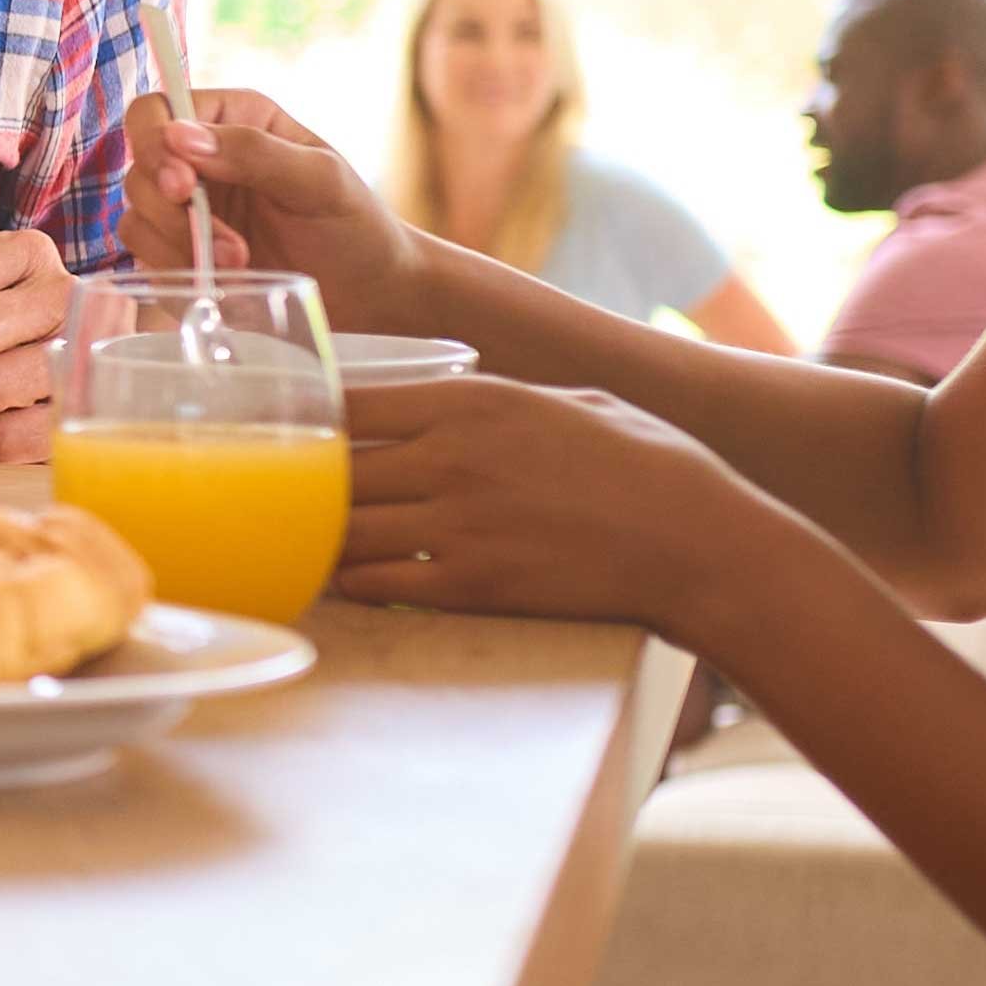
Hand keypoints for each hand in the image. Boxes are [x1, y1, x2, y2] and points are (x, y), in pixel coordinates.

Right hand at [129, 88, 431, 328]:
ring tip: (240, 266)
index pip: (156, 111)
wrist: (372, 293)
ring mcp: (187, 210)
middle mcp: (201, 159)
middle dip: (172, 213)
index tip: (183, 186)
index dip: (153, 145)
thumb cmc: (356, 225)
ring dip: (180, 248)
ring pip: (136, 217)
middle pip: (137, 168)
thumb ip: (254, 152)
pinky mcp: (182, 255)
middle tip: (228, 246)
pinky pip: (149, 260)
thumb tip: (179, 136)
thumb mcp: (320, 179)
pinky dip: (179, 274)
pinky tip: (226, 283)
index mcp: (233, 120)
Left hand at [335, 375, 827, 638]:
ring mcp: (455, 522)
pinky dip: (353, 582)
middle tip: (282, 496)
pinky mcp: (470, 584)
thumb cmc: (650, 467)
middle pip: (328, 467)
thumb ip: (497, 402)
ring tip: (308, 541)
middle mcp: (450, 455)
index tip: (293, 434)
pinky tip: (355, 579)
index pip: (347, 402)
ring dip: (318, 536)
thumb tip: (450, 402)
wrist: (703, 544)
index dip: (309, 421)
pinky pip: (373, 582)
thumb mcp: (571, 401)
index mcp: (471, 401)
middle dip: (298, 483)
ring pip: (338, 528)